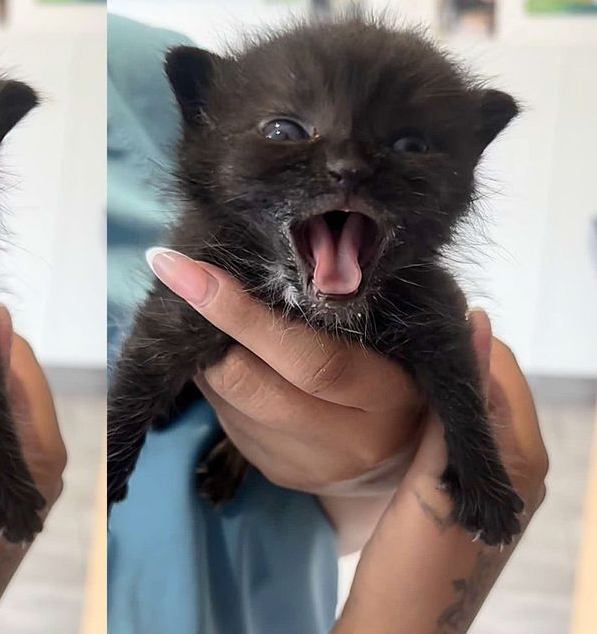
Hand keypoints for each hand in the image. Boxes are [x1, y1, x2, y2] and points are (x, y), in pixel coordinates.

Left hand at [147, 249, 422, 495]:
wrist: (404, 454)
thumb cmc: (401, 366)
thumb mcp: (395, 334)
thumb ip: (350, 302)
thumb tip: (280, 258)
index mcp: (385, 395)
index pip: (310, 358)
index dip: (242, 313)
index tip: (187, 270)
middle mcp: (343, 439)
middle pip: (248, 383)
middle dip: (205, 330)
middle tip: (181, 279)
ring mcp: (302, 462)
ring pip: (225, 398)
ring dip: (203, 352)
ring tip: (204, 310)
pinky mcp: (272, 470)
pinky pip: (223, 414)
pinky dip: (213, 377)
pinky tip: (225, 352)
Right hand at [335, 311, 547, 632]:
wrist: (403, 625)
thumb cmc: (414, 561)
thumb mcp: (432, 479)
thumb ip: (455, 410)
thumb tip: (476, 331)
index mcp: (521, 459)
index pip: (502, 371)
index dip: (466, 340)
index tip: (419, 318)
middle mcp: (520, 466)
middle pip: (494, 388)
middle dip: (456, 360)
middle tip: (403, 339)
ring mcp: (498, 481)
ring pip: (477, 410)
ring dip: (446, 385)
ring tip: (400, 364)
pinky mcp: (474, 491)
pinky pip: (466, 434)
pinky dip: (442, 414)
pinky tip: (407, 406)